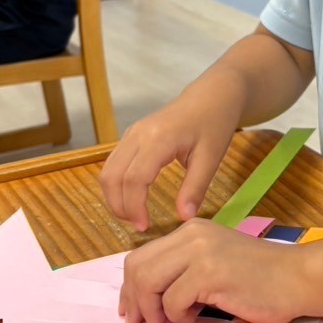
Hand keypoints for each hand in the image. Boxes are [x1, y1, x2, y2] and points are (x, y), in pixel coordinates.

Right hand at [101, 90, 237, 231]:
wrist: (212, 95)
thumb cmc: (214, 123)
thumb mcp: (211, 157)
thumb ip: (195, 188)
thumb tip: (184, 218)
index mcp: (158, 139)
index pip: (133, 179)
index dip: (134, 207)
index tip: (145, 227)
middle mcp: (138, 134)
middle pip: (112, 176)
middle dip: (119, 206)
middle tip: (138, 225)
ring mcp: (132, 133)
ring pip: (108, 170)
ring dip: (114, 197)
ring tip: (134, 216)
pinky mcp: (132, 136)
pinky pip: (114, 163)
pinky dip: (117, 185)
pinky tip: (132, 199)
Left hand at [119, 220, 309, 322]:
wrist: (298, 278)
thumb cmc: (260, 278)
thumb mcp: (215, 262)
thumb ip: (184, 270)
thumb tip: (146, 299)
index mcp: (191, 230)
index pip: (141, 255)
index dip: (130, 287)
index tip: (133, 310)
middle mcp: (192, 234)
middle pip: (138, 267)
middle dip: (134, 301)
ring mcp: (201, 252)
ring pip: (149, 283)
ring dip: (153, 311)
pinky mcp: (210, 273)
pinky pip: (173, 300)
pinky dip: (179, 316)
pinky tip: (197, 316)